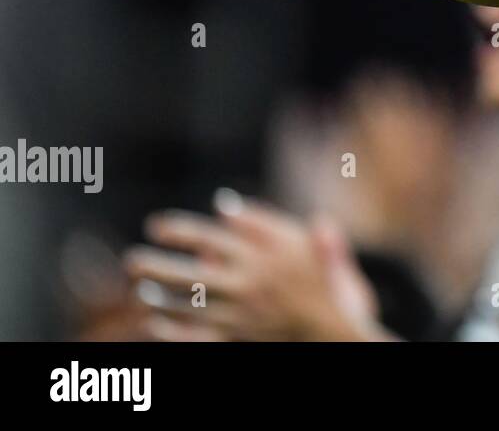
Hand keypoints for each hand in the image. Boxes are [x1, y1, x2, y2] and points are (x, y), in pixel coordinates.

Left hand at [125, 190, 385, 341]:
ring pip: (192, 306)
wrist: (328, 322)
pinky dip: (175, 329)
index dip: (179, 231)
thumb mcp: (294, 238)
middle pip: (194, 274)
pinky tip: (154, 321)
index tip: (155, 226)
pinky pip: (200, 335)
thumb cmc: (312, 273)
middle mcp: (248, 283)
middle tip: (130, 260)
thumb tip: (220, 202)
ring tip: (138, 288)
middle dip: (159, 266)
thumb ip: (259, 219)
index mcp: (260, 255)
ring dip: (161, 297)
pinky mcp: (239, 335)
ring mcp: (242, 312)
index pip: (211, 238)